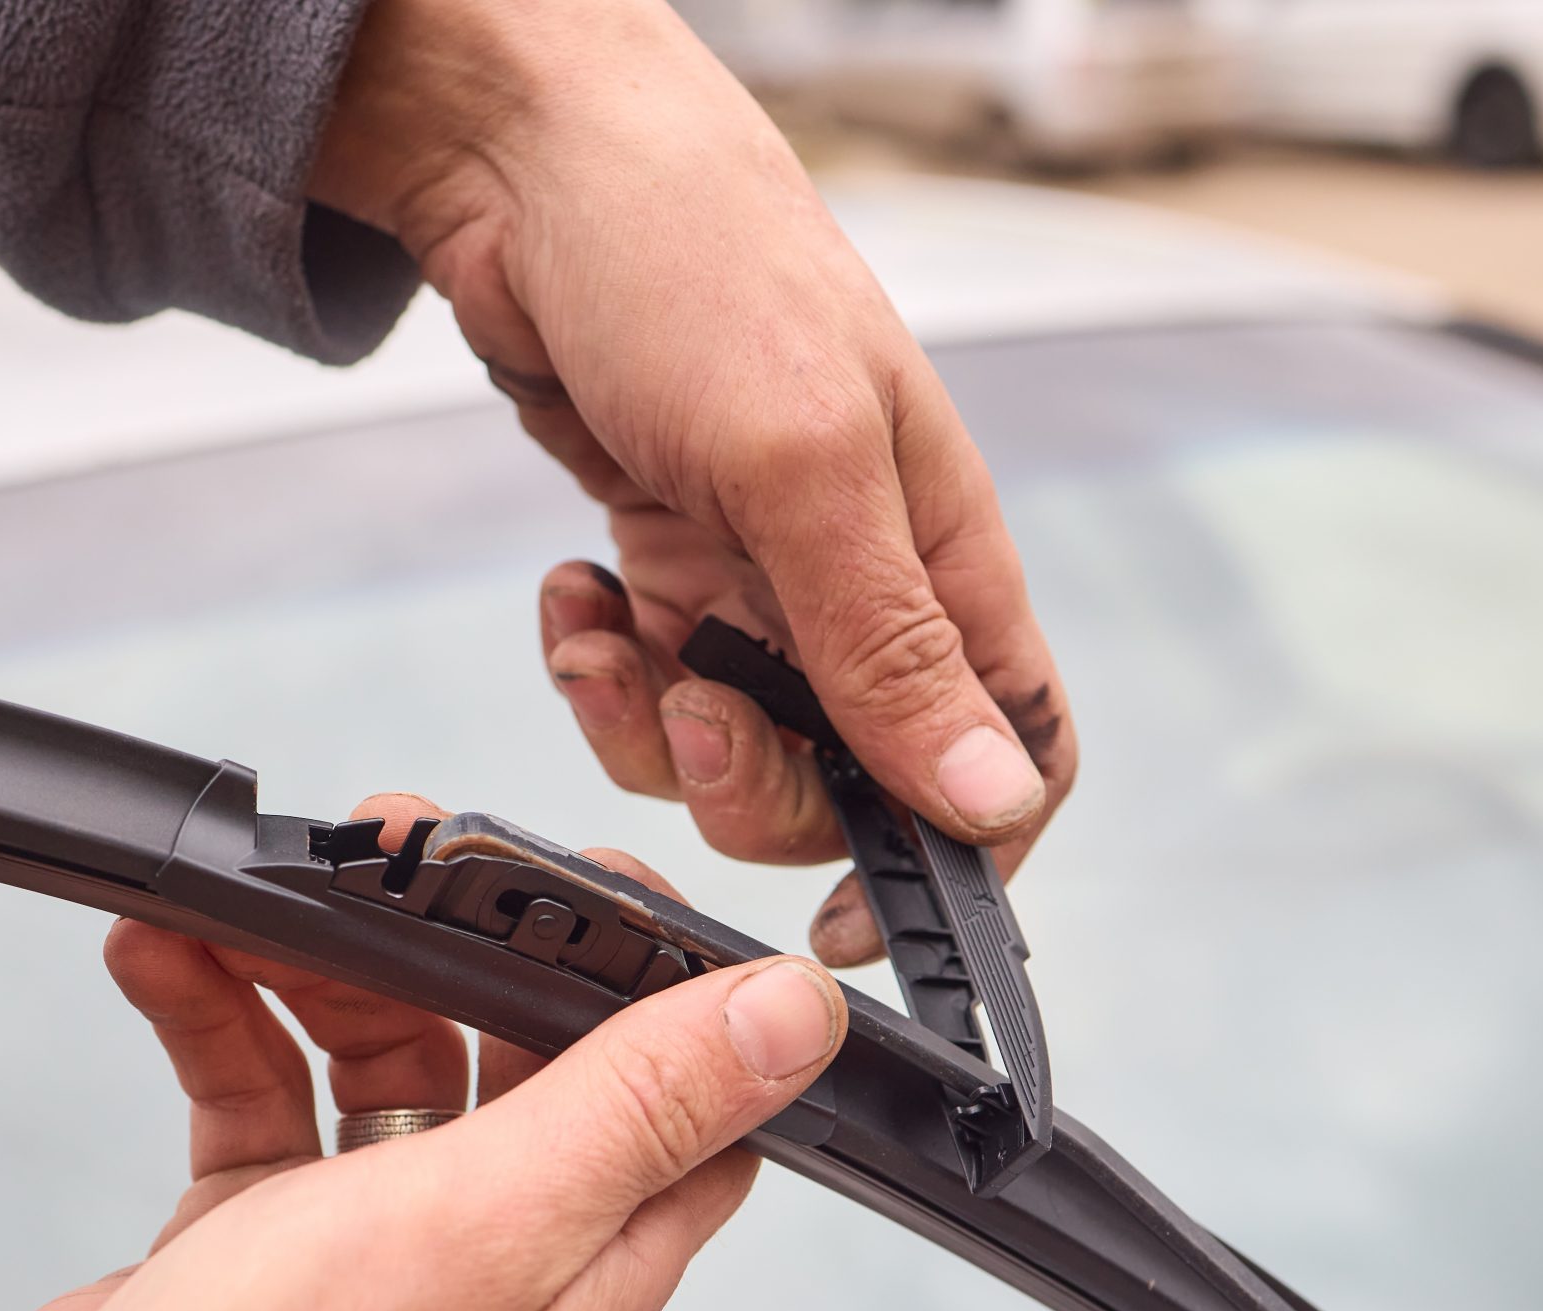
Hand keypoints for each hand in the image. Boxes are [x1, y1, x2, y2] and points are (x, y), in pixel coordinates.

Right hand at [0, 797, 845, 1310]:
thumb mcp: (481, 1229)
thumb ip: (631, 1107)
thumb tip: (796, 1018)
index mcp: (582, 1267)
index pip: (680, 1098)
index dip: (661, 979)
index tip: (590, 872)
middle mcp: (487, 1259)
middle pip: (513, 1052)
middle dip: (458, 942)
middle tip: (391, 850)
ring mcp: (363, 1252)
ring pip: (376, 1060)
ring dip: (317, 967)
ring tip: (252, 899)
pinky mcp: (250, 1245)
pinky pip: (257, 1094)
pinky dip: (217, 1016)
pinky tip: (165, 961)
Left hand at [311, 0, 1076, 963]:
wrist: (529, 166)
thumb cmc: (693, 257)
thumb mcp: (804, 460)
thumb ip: (889, 641)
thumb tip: (987, 793)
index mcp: (944, 550)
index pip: (1013, 744)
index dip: (958, 846)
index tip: (858, 913)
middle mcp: (862, 579)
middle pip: (852, 783)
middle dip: (756, 789)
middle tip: (688, 716)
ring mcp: (759, 577)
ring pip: (733, 751)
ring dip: (653, 731)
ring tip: (606, 634)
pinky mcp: (670, 560)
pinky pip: (647, 686)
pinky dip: (601, 669)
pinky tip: (576, 592)